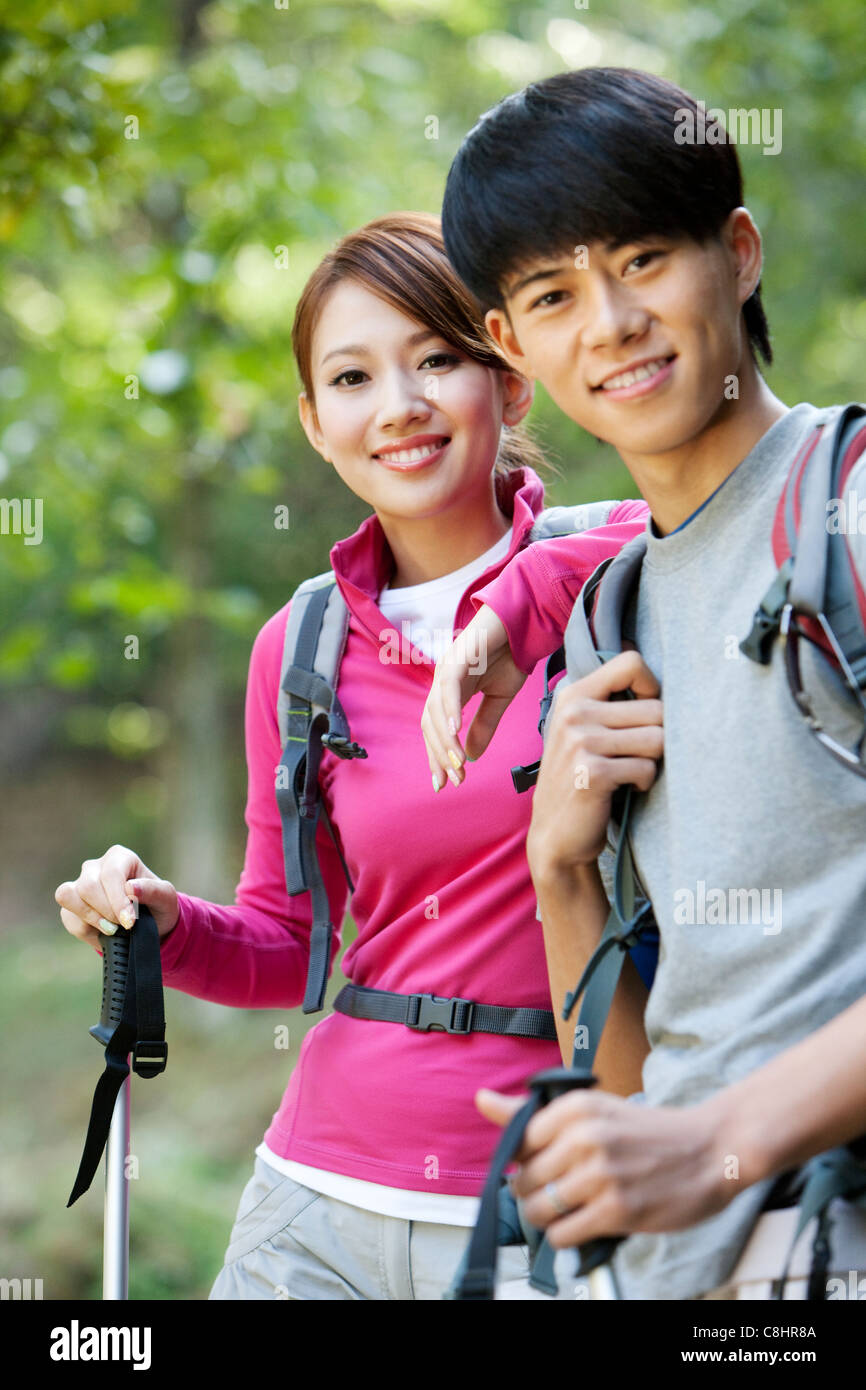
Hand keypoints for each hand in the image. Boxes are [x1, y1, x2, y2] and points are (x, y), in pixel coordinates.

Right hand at [55, 844, 179, 952]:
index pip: (111, 874)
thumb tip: (131, 887)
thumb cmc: (158, 906)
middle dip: (107, 912)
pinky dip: (86, 930)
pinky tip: (103, 932)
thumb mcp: (166, 898)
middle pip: (88, 886)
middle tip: (125, 925)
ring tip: (112, 929)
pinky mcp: (71, 905)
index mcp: (120, 857)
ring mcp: (79, 884)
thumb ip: (153, 890)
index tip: (129, 921)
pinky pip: (68, 917)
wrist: (150, 925)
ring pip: (68, 896)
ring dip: (91, 918)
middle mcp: (96, 867)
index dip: (117, 901)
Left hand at [421, 604, 527, 790]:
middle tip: (454, 779)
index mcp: (450, 693)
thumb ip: (484, 725)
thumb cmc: (510, 655)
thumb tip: (472, 756)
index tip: (445, 782)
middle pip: (430, 725)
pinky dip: (450, 709)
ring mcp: (447, 668)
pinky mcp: (458, 657)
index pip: (435, 730)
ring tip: (457, 763)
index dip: (438, 756)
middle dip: (440, 755)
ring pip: (436, 710)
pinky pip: (450, 687)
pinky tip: (456, 730)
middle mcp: (442, 682)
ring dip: (445, 740)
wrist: (523, 622)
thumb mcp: (499, 699)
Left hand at [476, 1086, 731, 1246]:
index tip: (546, 1164)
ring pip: (538, 1209)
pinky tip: (586, 1222)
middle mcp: (584, 1137)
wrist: (710, 1150)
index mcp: (575, 1106)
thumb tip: (481, 1100)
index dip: (525, 1161)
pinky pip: (562, 1234)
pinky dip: (566, 1236)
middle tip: (563, 1189)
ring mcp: (600, 1175)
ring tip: (573, 1208)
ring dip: (549, 1217)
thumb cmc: (648, 1132)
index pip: (516, 1142)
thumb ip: (532, 1113)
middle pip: (522, 1179)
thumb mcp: (591, 1109)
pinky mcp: (617, 1210)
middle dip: (535, 1192)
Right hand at [527, 650, 663, 877]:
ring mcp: (580, 742)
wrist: (556, 834)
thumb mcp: (581, 730)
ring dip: (653, 762)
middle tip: (638, 755)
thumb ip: (609, 702)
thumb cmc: (579, 778)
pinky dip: (644, 783)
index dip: (653, 686)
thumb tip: (662, 683)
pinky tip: (625, 788)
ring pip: (657, 739)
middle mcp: (574, 713)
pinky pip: (647, 768)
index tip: (647, 712)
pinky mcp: (593, 772)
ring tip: (632, 771)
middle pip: (656, 708)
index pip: (631, 662)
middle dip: (658, 737)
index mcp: (573, 694)